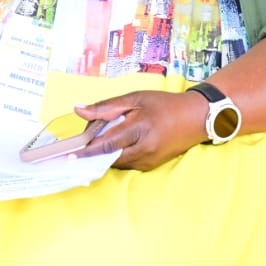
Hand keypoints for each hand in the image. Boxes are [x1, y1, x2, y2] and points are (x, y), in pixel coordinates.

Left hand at [76, 89, 208, 170]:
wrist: (195, 118)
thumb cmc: (164, 104)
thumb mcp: (136, 98)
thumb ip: (106, 107)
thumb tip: (79, 110)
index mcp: (139, 128)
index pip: (106, 143)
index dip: (86, 149)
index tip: (69, 154)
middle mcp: (144, 148)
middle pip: (108, 157)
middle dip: (92, 152)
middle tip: (81, 143)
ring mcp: (148, 160)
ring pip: (116, 162)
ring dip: (104, 154)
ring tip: (102, 137)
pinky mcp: (151, 166)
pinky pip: (126, 164)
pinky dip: (117, 155)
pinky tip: (116, 144)